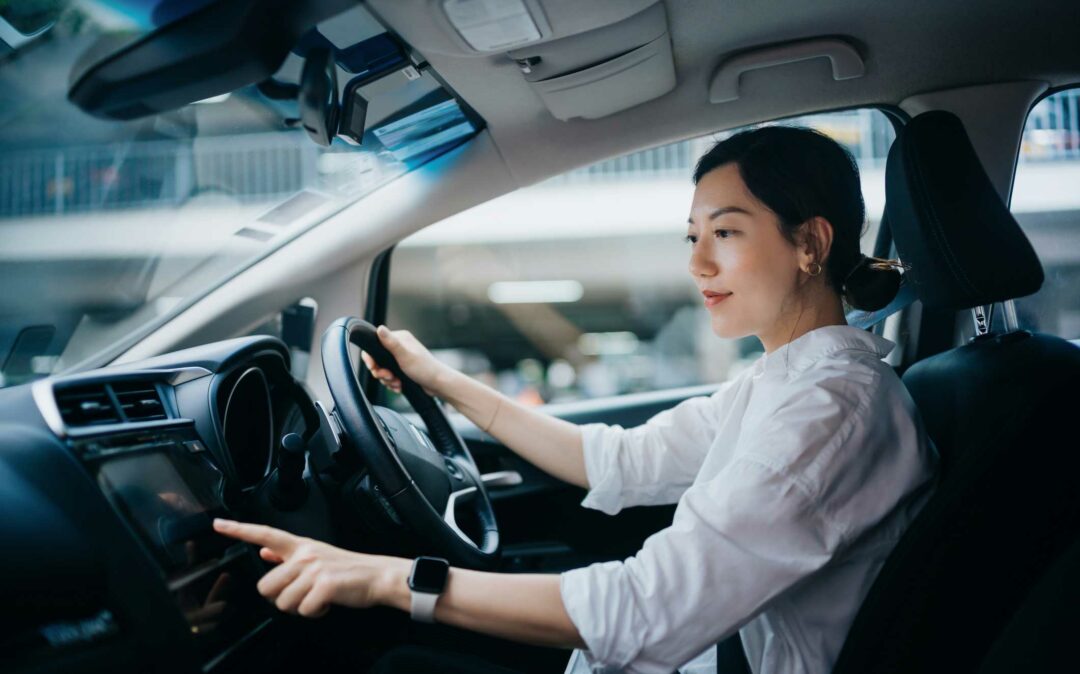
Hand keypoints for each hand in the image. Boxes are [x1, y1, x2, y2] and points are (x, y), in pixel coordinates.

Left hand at [212, 518, 407, 617]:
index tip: (218, 524)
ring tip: (317, 597)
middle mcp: (305, 555)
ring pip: (283, 602)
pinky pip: (304, 610)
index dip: (239, 530)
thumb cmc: (347, 569)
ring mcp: (314, 569)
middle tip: (302, 594)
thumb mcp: (317, 555)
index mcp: (301, 546)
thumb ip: (287, 554)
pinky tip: (326, 603)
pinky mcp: (325, 585)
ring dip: (299, 608)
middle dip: (281, 598)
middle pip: (266, 586)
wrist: (377, 575)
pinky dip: (315, 613)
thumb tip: (265, 550)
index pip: (265, 534)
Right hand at [360, 325, 449, 396]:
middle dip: (381, 372)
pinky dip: (392, 383)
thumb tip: (379, 328)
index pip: (375, 344)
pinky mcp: (403, 369)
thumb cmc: (424, 369)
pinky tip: (399, 386)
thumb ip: (391, 343)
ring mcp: (401, 358)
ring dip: (387, 380)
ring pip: (383, 370)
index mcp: (399, 338)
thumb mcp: (405, 356)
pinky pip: (390, 376)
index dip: (371, 358)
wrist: (438, 384)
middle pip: (378, 359)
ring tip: (397, 383)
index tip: (374, 368)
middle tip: (389, 377)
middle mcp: (400, 346)